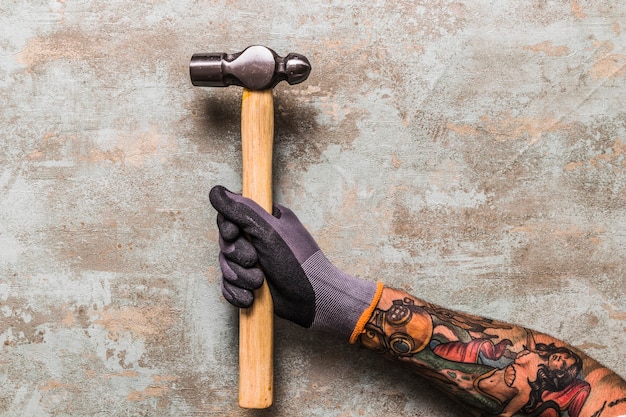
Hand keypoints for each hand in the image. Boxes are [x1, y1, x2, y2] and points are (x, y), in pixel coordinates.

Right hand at [209, 185, 381, 339]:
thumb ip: (241, 210)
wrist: (315, 300)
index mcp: (265, 219)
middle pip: (225, 243)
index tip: (233, 234)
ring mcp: (254, 263)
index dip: (227, 228)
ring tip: (259, 283)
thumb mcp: (269, 231)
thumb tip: (216, 191)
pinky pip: (228, 286)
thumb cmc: (298, 263)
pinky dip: (236, 293)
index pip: (229, 216)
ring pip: (225, 266)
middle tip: (254, 261)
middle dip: (236, 257)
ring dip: (239, 277)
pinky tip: (250, 298)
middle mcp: (258, 239)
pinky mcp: (250, 284)